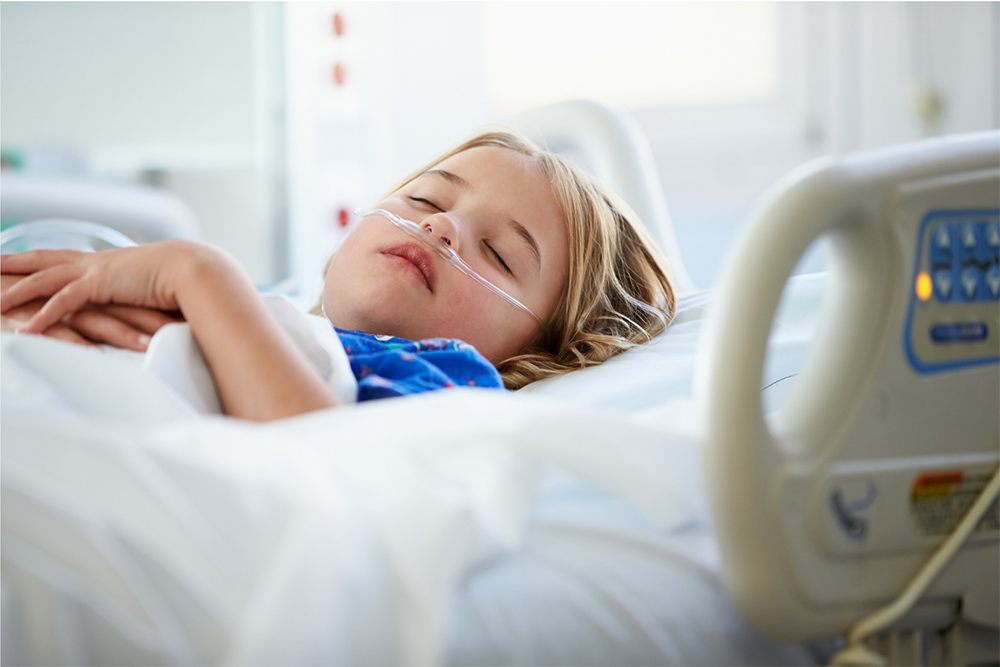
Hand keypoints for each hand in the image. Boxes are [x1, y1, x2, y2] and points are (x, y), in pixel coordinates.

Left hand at [1, 242, 197, 338]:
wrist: (196, 269)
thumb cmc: (184, 280)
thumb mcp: (153, 288)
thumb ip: (140, 298)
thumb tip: (144, 307)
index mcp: (107, 262)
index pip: (63, 257)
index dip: (37, 257)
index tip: (15, 256)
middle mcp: (96, 262)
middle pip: (43, 259)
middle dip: (13, 260)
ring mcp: (96, 270)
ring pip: (43, 279)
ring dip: (14, 292)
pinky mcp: (100, 284)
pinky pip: (63, 302)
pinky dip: (43, 316)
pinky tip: (25, 330)